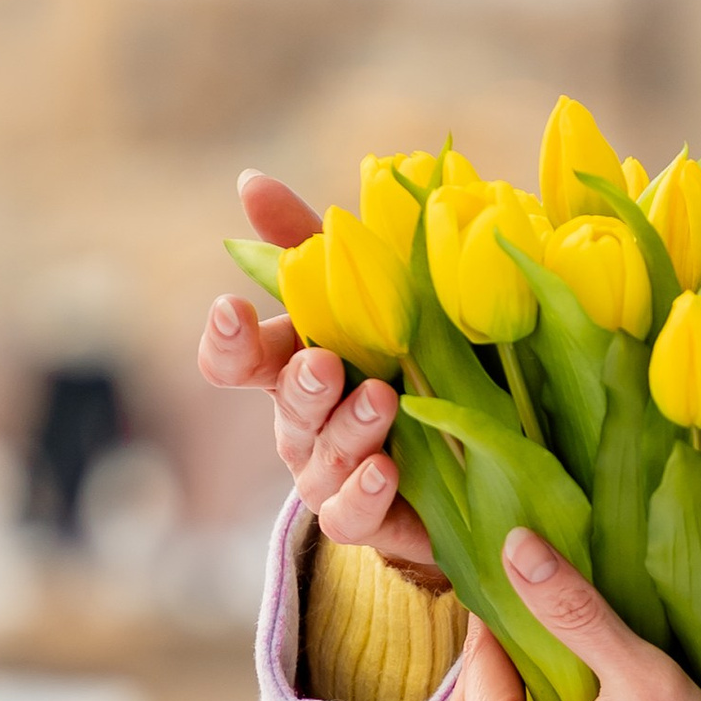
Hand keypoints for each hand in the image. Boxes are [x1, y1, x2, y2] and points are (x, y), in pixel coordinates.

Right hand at [194, 169, 441, 584]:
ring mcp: (332, 475)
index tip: (232, 308)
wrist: (474, 449)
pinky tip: (387, 470)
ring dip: (347, 430)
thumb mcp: (374, 295)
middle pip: (285, 406)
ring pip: (320, 459)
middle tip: (327, 363)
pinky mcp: (371, 519)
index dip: (227, 338)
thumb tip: (249, 180)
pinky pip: (349, 518)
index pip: (237, 357)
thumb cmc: (410, 357)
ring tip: (382, 400)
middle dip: (303, 385)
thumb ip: (311, 248)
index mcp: (295, 365)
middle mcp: (305, 423)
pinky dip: (363, 496)